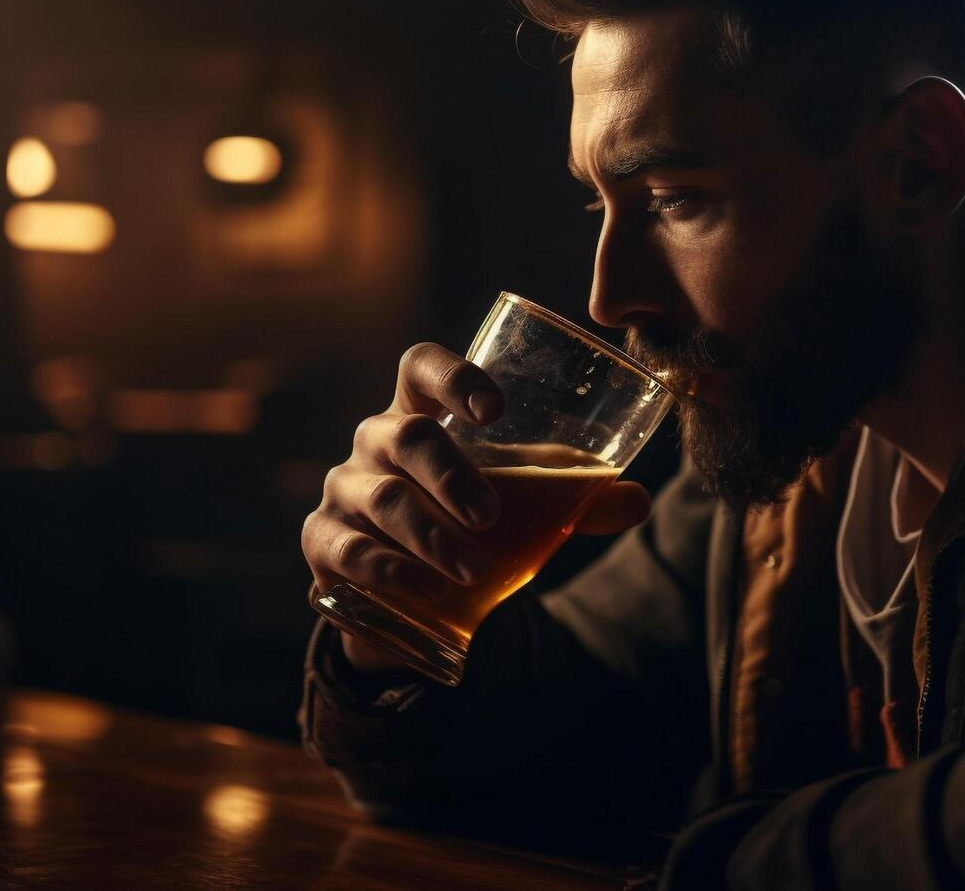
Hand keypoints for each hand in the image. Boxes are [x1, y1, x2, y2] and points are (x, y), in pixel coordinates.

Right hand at [303, 342, 653, 674]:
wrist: (408, 598)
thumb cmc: (467, 524)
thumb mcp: (522, 505)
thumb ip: (578, 499)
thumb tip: (640, 500)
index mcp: (422, 414)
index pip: (421, 367)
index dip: (453, 375)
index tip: (495, 409)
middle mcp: (376, 442)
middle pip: (406, 436)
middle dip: (451, 475)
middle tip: (491, 517)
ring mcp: (344, 490)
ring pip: (381, 498)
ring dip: (431, 535)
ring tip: (474, 569)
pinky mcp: (323, 542)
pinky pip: (346, 549)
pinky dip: (388, 569)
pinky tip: (424, 589)